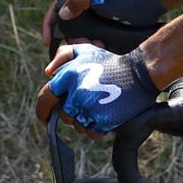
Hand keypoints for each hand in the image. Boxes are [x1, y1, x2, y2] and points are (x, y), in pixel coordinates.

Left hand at [36, 44, 159, 133]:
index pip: (45, 98)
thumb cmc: (111, 62)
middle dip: (72, 114)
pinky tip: (104, 118)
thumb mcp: (86, 50)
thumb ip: (63, 56)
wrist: (140, 73)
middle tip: (86, 106)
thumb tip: (48, 73)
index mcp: (68, 76)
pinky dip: (96, 129)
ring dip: (85, 122)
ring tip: (98, 109)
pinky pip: (91, 133)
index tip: (45, 118)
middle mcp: (76, 93)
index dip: (42, 111)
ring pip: (77, 126)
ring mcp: (89, 108)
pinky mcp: (103, 120)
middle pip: (64, 116)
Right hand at [41, 0, 165, 50]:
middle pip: (66, 27)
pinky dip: (92, 45)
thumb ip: (79, 2)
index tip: (47, 42)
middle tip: (83, 48)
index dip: (48, 25)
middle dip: (72, 39)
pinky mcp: (102, 25)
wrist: (147, 3)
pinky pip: (90, 38)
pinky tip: (101, 49)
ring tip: (97, 48)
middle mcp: (82, 6)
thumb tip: (61, 15)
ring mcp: (92, 16)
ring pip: (79, 34)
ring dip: (83, 44)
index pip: (55, 9)